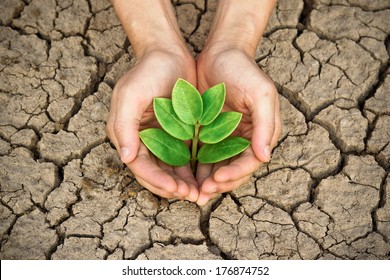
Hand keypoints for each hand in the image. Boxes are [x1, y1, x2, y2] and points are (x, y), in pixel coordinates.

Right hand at [106, 49, 198, 200]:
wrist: (168, 54)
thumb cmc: (147, 71)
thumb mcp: (131, 94)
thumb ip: (124, 126)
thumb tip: (126, 158)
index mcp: (127, 135)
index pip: (140, 167)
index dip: (156, 180)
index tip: (176, 190)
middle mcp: (142, 141)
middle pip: (155, 174)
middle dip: (172, 187)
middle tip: (193, 196)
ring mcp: (160, 139)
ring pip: (171, 170)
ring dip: (184, 184)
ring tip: (201, 192)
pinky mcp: (177, 135)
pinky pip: (184, 158)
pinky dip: (192, 170)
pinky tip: (205, 177)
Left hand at [195, 47, 281, 204]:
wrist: (220, 52)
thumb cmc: (243, 70)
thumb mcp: (261, 92)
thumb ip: (265, 124)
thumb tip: (265, 157)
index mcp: (260, 133)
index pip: (250, 162)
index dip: (235, 174)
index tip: (217, 180)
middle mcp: (243, 139)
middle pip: (233, 169)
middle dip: (219, 183)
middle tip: (201, 193)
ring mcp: (224, 137)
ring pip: (216, 167)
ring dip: (205, 181)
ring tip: (191, 192)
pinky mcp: (207, 133)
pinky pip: (201, 155)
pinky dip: (194, 167)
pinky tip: (183, 176)